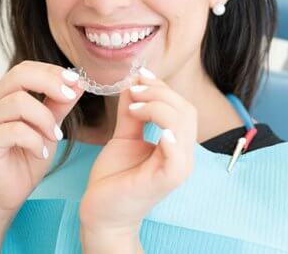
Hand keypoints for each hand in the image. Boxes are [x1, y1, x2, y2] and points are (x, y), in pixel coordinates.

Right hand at [0, 61, 84, 212]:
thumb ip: (60, 104)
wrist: (11, 192)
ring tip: (54, 137)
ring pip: (18, 102)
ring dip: (45, 119)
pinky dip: (35, 140)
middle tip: (70, 97)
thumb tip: (78, 82)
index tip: (76, 81)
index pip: (24, 69)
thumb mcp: (49, 126)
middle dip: (49, 83)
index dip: (50, 71)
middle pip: (18, 76)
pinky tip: (41, 153)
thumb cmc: (28, 157)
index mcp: (2, 95)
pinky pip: (15, 130)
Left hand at [79, 68, 197, 231]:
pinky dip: (169, 137)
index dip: (162, 87)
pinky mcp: (166, 180)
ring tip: (134, 106)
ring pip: (182, 124)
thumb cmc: (115, 178)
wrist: (102, 211)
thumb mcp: (124, 137)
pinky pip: (177, 156)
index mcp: (176, 144)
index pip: (181, 106)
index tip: (139, 75)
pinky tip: (153, 126)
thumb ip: (132, 113)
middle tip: (134, 89)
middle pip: (186, 110)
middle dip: (160, 92)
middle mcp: (183, 155)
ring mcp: (177, 168)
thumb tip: (134, 84)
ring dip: (158, 107)